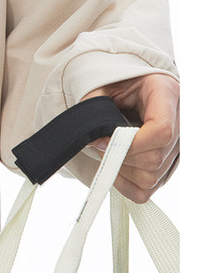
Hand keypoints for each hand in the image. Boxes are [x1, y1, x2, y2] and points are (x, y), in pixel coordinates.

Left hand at [79, 73, 179, 203]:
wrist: (127, 86)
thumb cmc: (116, 82)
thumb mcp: (103, 82)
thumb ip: (94, 104)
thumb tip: (91, 139)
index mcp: (168, 94)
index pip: (162, 131)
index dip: (129, 144)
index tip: (103, 140)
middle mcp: (181, 122)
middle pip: (154, 159)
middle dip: (120, 157)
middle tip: (101, 143)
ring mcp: (177, 147)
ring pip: (151, 178)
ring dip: (121, 169)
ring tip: (109, 150)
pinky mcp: (168, 166)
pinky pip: (147, 190)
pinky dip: (125, 184)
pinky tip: (115, 166)